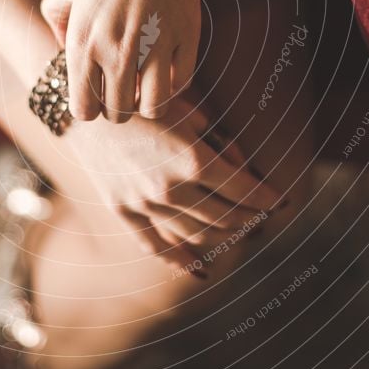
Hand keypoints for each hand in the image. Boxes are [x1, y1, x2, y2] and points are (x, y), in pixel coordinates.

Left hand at [41, 0, 214, 122]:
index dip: (91, 106)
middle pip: (118, 114)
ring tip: (147, 82)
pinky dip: (174, 82)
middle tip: (123, 86)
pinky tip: (167, 64)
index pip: (84, 110)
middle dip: (119, 106)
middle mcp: (116, 50)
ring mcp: (155, 45)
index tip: (98, 91)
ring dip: (148, 102)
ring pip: (153, 108)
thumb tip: (63, 50)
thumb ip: (57, 21)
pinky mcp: (187, 36)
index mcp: (82, 42)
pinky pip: (182, 83)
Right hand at [63, 96, 282, 267]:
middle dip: (251, 218)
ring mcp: (144, 204)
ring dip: (224, 236)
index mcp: (192, 159)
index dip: (267, 197)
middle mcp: (170, 187)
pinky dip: (182, 262)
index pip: (243, 189)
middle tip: (263, 216)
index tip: (281, 200)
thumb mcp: (188, 108)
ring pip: (197, 234)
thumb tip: (239, 165)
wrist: (87, 105)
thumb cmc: (144, 99)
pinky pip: (157, 246)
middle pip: (225, 216)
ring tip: (238, 232)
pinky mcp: (123, 212)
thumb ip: (218, 139)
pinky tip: (202, 270)